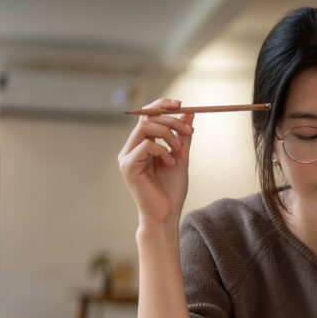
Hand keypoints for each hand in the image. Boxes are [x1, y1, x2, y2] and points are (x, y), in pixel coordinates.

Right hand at [118, 98, 194, 225]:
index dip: (162, 105)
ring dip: (169, 134)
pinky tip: (171, 164)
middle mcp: (131, 147)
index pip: (147, 115)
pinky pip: (146, 145)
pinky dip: (163, 151)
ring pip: (146, 128)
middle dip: (171, 120)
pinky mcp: (128, 166)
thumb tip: (189, 112)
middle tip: (189, 131)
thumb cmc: (172, 188)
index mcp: (141, 143)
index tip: (181, 104)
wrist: (167, 213)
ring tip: (179, 150)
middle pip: (147, 118)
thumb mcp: (181, 156)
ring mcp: (127, 156)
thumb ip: (182, 135)